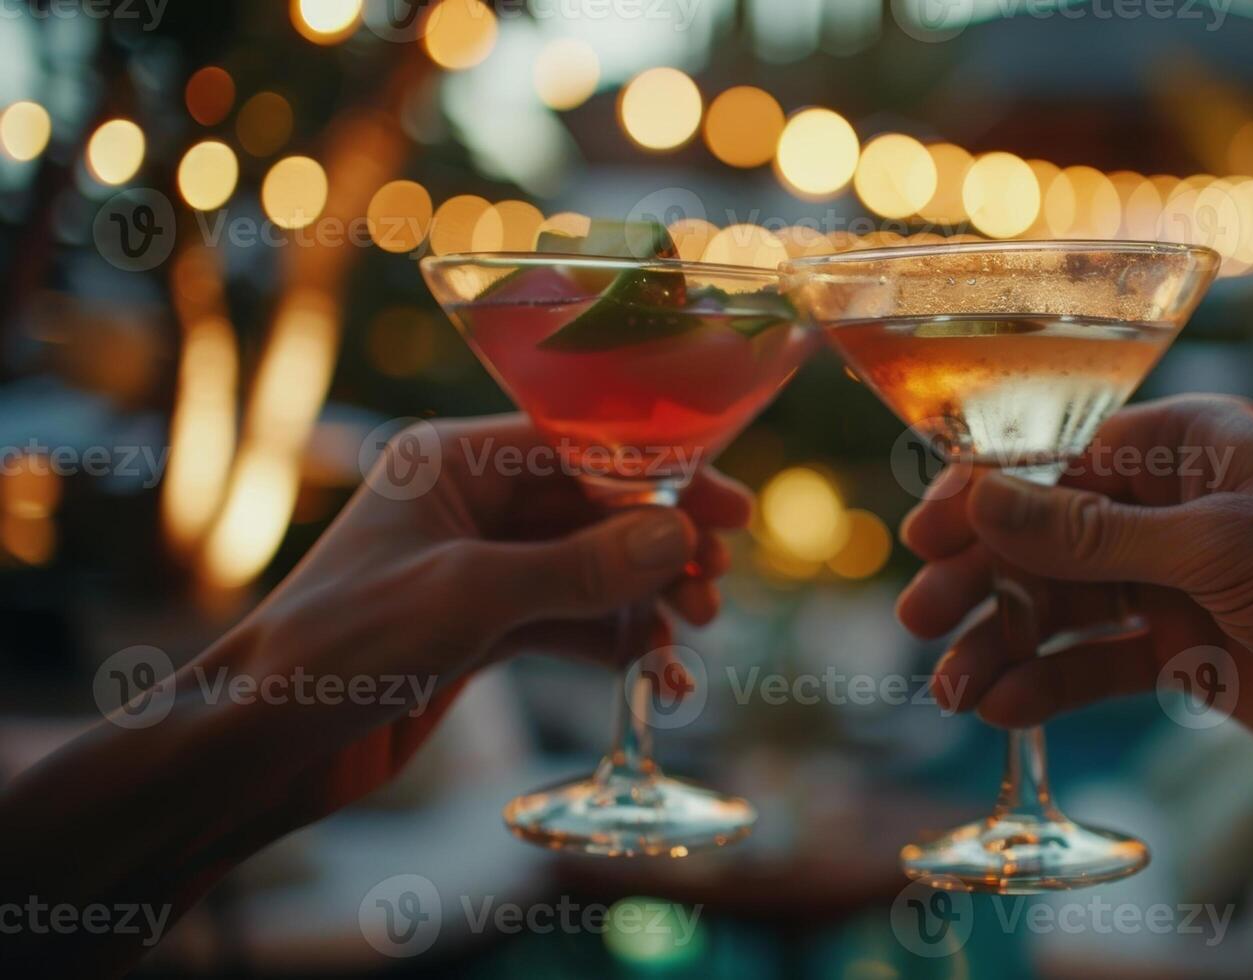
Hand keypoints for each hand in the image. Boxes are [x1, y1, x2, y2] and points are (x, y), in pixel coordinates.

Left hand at [193, 413, 750, 823]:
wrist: (262, 742)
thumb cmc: (343, 647)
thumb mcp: (470, 598)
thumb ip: (580, 568)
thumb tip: (679, 539)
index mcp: (451, 463)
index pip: (579, 448)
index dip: (662, 477)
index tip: (729, 509)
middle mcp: (468, 506)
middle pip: (593, 510)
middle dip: (659, 547)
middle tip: (715, 586)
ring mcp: (475, 569)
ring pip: (586, 569)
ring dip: (642, 597)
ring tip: (692, 631)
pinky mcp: (479, 629)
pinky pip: (566, 620)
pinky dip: (610, 639)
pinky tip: (651, 665)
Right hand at [897, 394, 1252, 776]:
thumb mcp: (1218, 547)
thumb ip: (1094, 537)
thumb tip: (983, 501)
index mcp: (1186, 448)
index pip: (1059, 464)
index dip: (986, 501)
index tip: (923, 538)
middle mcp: (1173, 510)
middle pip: (1049, 541)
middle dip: (983, 580)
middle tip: (919, 621)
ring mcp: (1178, 585)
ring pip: (1065, 610)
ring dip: (1005, 645)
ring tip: (951, 688)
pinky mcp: (1188, 655)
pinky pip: (1100, 666)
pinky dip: (1052, 687)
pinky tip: (1004, 708)